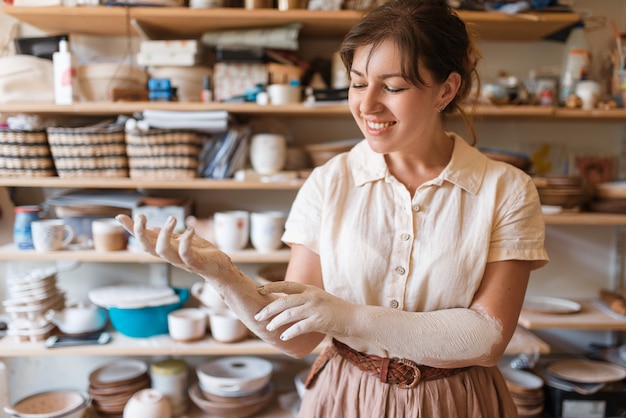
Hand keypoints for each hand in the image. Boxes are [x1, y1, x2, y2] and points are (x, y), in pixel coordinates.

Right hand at [116, 214, 233, 278]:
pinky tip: (191, 230)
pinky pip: (186, 253)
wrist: (220, 268)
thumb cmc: (201, 253)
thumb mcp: (181, 241)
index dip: (131, 229)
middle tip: (142, 216)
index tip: (119, 216)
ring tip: (172, 218)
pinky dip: (186, 241)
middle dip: (140, 232)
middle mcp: (169, 256)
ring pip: (163, 251)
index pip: (143, 239)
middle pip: (147, 247)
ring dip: (164, 234)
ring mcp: (181, 260)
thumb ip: (167, 237)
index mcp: (165, 249)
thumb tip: (151, 229)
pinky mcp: (195, 262)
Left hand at [255, 281, 355, 340]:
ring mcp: (315, 308)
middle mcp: (312, 296)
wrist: (355, 319)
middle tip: (258, 316)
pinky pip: (299, 327)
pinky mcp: (319, 320)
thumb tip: (286, 307)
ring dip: (276, 322)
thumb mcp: (320, 300)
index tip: (259, 290)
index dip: (272, 286)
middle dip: (268, 308)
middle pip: (284, 300)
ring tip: (268, 328)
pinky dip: (290, 332)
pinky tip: (283, 337)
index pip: (287, 285)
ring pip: (289, 314)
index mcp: (311, 289)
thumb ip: (305, 301)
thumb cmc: (337, 312)